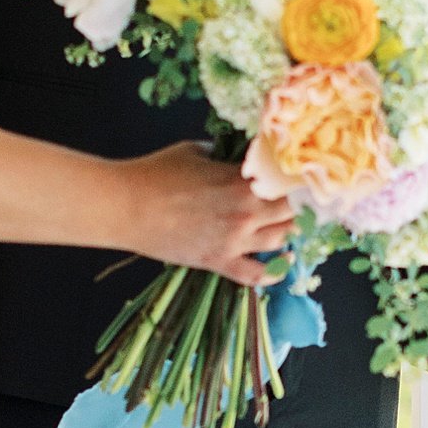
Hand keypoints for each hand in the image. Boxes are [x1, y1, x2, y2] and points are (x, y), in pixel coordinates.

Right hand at [121, 143, 296, 285]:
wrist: (127, 206)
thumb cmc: (157, 172)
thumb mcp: (197, 152)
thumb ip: (224, 156)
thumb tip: (237, 157)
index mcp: (243, 180)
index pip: (288, 181)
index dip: (298, 179)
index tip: (300, 177)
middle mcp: (246, 213)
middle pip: (292, 212)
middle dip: (297, 206)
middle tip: (297, 201)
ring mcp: (235, 241)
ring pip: (281, 241)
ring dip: (286, 233)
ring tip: (284, 225)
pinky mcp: (219, 263)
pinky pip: (256, 276)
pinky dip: (272, 273)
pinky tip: (280, 263)